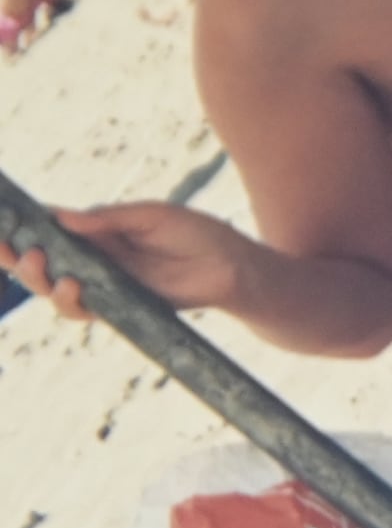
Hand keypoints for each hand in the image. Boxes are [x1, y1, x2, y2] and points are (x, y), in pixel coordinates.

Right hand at [3, 204, 256, 323]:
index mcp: (93, 230)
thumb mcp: (151, 217)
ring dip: (38, 279)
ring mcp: (103, 283)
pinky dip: (69, 302)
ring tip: (43, 264)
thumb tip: (62, 216)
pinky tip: (71, 287)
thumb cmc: (197, 235)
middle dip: (14, 256)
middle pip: (37, 261)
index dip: (15, 228)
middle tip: (9, 248)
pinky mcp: (119, 306)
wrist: (233, 269)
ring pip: (52, 288)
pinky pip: (83, 311)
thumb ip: (108, 218)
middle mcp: (92, 257)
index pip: (44, 228)